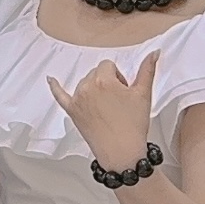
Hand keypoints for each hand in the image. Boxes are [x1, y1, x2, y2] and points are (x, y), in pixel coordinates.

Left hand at [49, 53, 159, 170]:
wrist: (121, 151)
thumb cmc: (133, 124)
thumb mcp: (144, 94)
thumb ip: (147, 70)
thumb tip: (154, 53)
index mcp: (103, 80)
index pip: (108, 65)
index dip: (118, 77)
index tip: (124, 90)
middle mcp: (86, 87)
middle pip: (95, 73)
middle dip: (107, 81)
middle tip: (118, 101)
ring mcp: (77, 99)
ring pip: (84, 83)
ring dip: (94, 89)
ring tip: (107, 107)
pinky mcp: (71, 111)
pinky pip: (60, 95)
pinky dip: (55, 87)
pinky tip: (50, 79)